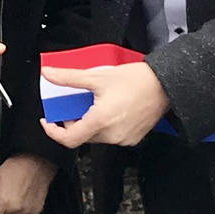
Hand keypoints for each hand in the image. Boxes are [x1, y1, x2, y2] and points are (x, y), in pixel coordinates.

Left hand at [0, 153, 55, 213]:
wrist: (38, 162)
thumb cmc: (18, 167)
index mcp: (4, 201)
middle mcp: (16, 209)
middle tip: (3, 196)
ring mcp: (27, 211)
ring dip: (10, 213)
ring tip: (14, 195)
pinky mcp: (36, 211)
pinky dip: (21, 212)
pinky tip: (22, 198)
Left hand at [40, 61, 171, 148]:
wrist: (166, 84)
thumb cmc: (137, 80)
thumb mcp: (97, 77)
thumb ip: (68, 78)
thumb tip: (49, 74)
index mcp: (101, 121)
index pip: (69, 139)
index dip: (53, 132)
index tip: (48, 122)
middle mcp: (112, 134)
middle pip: (82, 135)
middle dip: (73, 121)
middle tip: (74, 105)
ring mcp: (124, 138)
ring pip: (96, 136)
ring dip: (89, 123)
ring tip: (94, 104)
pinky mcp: (133, 138)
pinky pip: (111, 136)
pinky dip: (104, 126)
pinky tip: (109, 110)